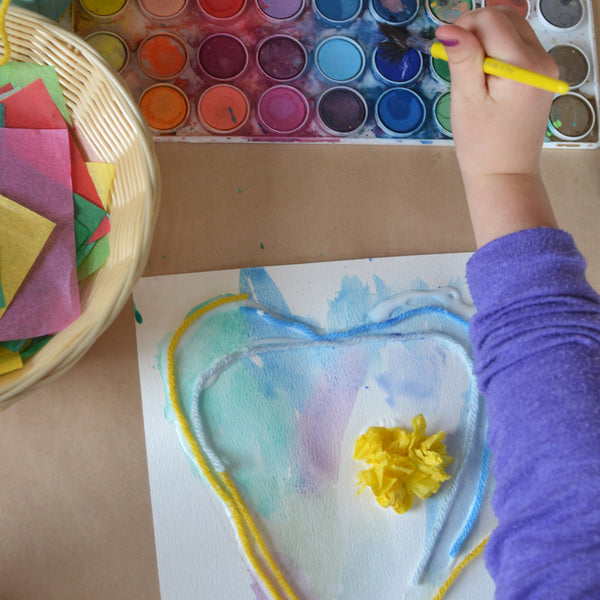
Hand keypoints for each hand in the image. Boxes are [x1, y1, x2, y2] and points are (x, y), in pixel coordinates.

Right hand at [436, 7, 558, 179]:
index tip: (449, 52)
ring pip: (512, 28)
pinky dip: (497, 50)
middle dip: (476, 29)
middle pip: (505, 17)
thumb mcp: (466, 100)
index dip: (464, 27)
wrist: (505, 173)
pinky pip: (517, 45)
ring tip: (472, 73)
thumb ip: (462, 60)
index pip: (491, 19)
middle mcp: (541, 59)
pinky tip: (485, 76)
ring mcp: (545, 66)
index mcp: (522, 65)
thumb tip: (449, 28)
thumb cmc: (482, 144)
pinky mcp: (541, 74)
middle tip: (459, 61)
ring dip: (486, 39)